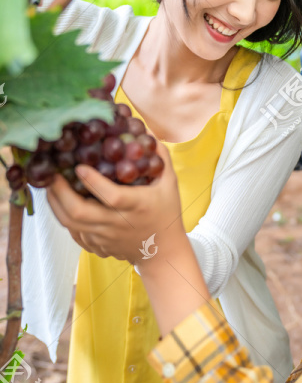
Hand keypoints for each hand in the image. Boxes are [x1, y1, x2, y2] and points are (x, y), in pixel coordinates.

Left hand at [47, 141, 186, 266]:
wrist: (163, 252)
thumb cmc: (166, 213)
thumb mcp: (169, 183)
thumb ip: (158, 157)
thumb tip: (144, 130)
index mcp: (137, 205)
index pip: (111, 196)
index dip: (93, 181)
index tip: (79, 167)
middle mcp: (117, 223)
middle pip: (80, 213)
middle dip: (60, 192)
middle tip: (51, 174)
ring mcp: (104, 237)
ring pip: (71, 223)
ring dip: (56, 203)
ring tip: (50, 185)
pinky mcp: (97, 245)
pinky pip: (73, 231)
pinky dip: (63, 216)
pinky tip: (59, 202)